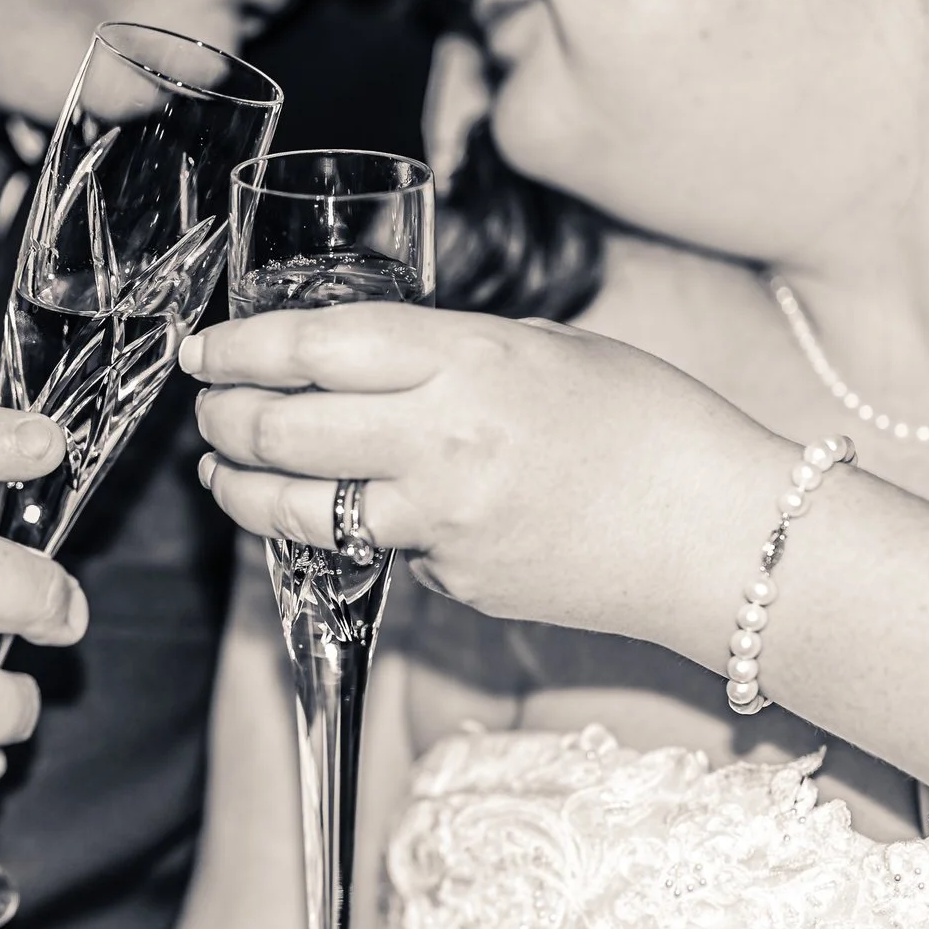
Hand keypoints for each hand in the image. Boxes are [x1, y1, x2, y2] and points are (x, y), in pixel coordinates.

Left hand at [181, 305, 784, 638]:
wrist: (724, 539)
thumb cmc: (655, 427)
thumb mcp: (552, 349)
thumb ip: (454, 353)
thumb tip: (370, 360)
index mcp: (472, 362)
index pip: (318, 346)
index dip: (244, 345)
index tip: (205, 346)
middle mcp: (444, 443)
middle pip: (285, 427)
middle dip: (225, 417)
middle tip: (209, 407)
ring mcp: (443, 524)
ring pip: (299, 508)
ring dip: (243, 487)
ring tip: (225, 471)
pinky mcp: (454, 583)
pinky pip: (376, 551)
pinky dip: (349, 531)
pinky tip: (347, 513)